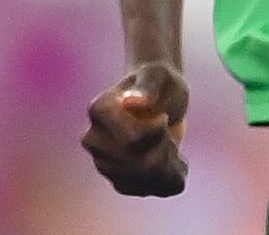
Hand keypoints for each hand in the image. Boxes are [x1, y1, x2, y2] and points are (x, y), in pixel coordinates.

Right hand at [82, 61, 189, 196]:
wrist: (159, 97)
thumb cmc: (159, 82)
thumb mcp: (160, 77)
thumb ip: (148, 87)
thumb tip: (132, 102)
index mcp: (100, 109)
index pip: (133, 140)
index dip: (158, 132)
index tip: (164, 118)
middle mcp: (94, 139)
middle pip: (139, 164)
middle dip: (166, 149)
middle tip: (170, 131)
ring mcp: (104, 162)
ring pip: (145, 180)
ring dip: (170, 164)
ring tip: (172, 144)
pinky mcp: (118, 180)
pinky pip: (149, 190)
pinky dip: (169, 178)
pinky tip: (174, 160)